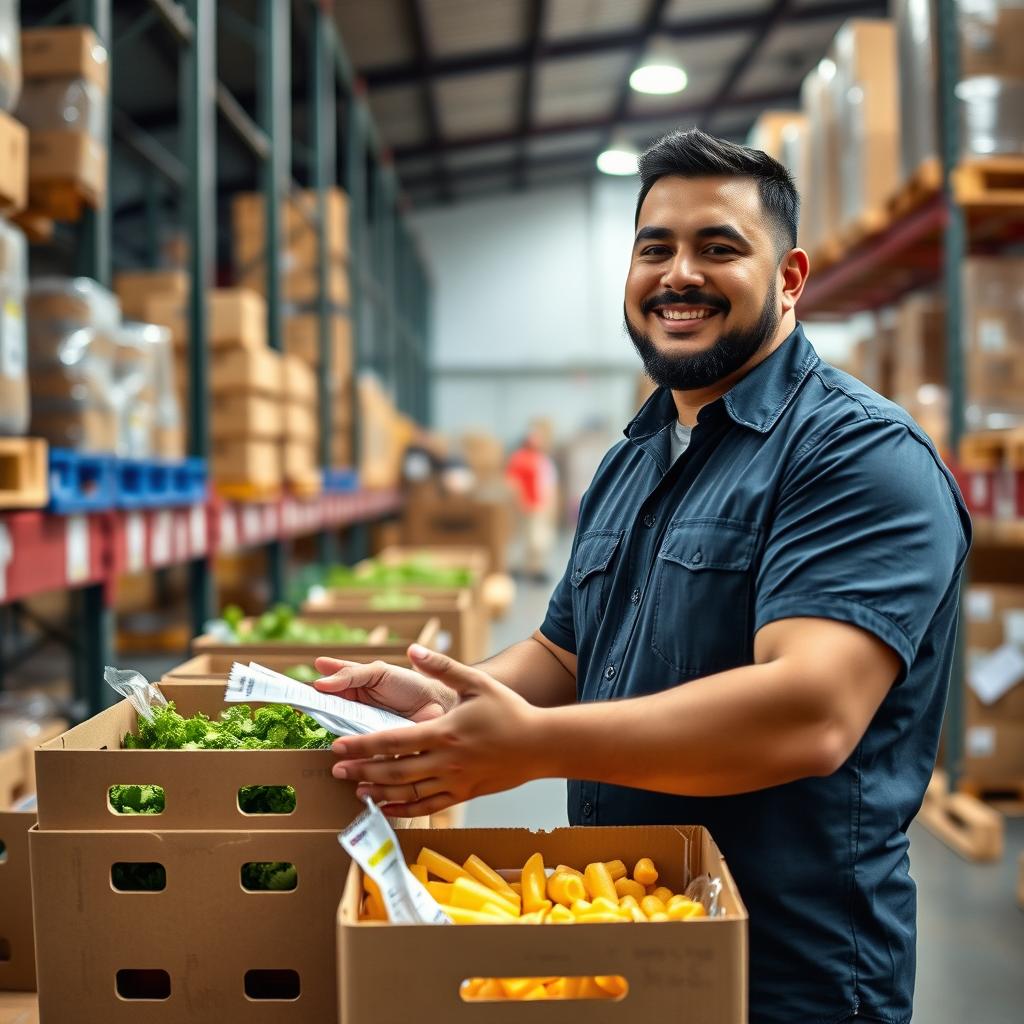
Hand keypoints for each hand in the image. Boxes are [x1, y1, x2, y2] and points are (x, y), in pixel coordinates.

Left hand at [329, 645, 551, 816]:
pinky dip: (404, 809)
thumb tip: (412, 649)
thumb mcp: (477, 682)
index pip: (393, 741)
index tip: (340, 747)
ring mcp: (455, 782)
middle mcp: (446, 761)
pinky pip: (428, 806)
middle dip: (362, 771)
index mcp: (445, 732)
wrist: (541, 744)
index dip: (363, 745)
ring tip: (357, 789)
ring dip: (379, 793)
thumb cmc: (509, 711)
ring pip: (408, 794)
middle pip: (394, 771)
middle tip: (337, 770)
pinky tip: (388, 807)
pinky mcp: (464, 794)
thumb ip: (442, 667)